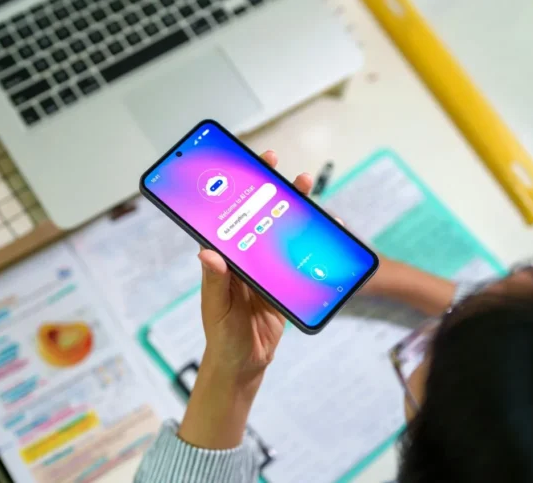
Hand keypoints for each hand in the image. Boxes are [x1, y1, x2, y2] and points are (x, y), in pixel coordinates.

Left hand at [197, 150, 312, 376]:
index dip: (237, 192)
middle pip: (258, 219)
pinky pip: (297, 258)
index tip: (246, 168)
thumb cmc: (222, 336)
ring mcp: (265, 270)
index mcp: (223, 261)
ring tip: (306, 189)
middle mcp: (243, 260)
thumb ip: (216, 282)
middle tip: (281, 169)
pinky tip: (325, 231)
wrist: (245, 364)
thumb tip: (207, 251)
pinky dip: (311, 244)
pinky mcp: (283, 284)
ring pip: (280, 234)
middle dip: (270, 192)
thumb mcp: (218, 309)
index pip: (228, 220)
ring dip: (293, 213)